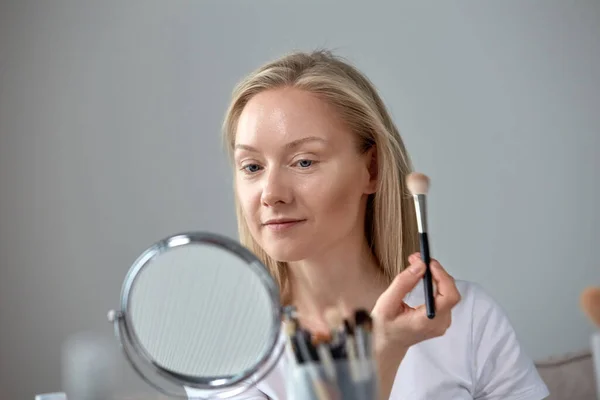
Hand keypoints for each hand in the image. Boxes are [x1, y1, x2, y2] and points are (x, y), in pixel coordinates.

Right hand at [371, 253, 460, 370]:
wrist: (387, 344)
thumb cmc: (384, 327)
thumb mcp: (387, 303)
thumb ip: (403, 283)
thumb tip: (420, 265)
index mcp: (427, 322)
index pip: (448, 297)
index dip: (442, 276)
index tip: (429, 263)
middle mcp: (439, 324)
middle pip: (451, 292)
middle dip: (436, 272)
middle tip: (418, 259)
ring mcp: (443, 322)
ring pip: (449, 292)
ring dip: (436, 276)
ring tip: (418, 266)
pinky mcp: (442, 318)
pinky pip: (445, 296)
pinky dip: (436, 283)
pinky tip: (424, 277)